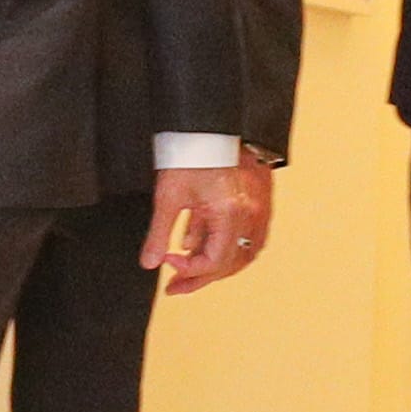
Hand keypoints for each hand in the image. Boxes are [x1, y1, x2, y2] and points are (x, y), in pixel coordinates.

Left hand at [145, 162, 271, 292]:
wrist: (212, 126)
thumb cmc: (193, 154)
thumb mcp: (169, 197)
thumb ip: (159, 234)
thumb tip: (151, 263)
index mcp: (230, 213)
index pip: (214, 261)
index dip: (188, 269)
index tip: (168, 261)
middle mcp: (250, 215)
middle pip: (231, 262)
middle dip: (201, 277)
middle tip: (176, 285)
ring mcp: (259, 209)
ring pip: (244, 253)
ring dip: (217, 265)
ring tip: (191, 269)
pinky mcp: (259, 202)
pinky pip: (248, 236)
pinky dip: (227, 246)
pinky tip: (204, 244)